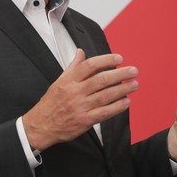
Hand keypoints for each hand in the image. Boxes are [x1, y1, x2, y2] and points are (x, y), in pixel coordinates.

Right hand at [23, 49, 138, 150]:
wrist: (41, 125)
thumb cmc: (51, 102)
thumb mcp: (59, 81)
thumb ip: (73, 67)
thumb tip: (81, 52)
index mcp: (69, 80)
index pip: (90, 65)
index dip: (106, 60)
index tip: (119, 58)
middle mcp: (75, 92)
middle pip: (101, 80)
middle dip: (120, 74)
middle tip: (133, 71)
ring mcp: (80, 106)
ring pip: (105, 96)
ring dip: (123, 90)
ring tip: (134, 84)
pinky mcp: (85, 120)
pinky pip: (104, 112)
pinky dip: (117, 107)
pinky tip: (126, 102)